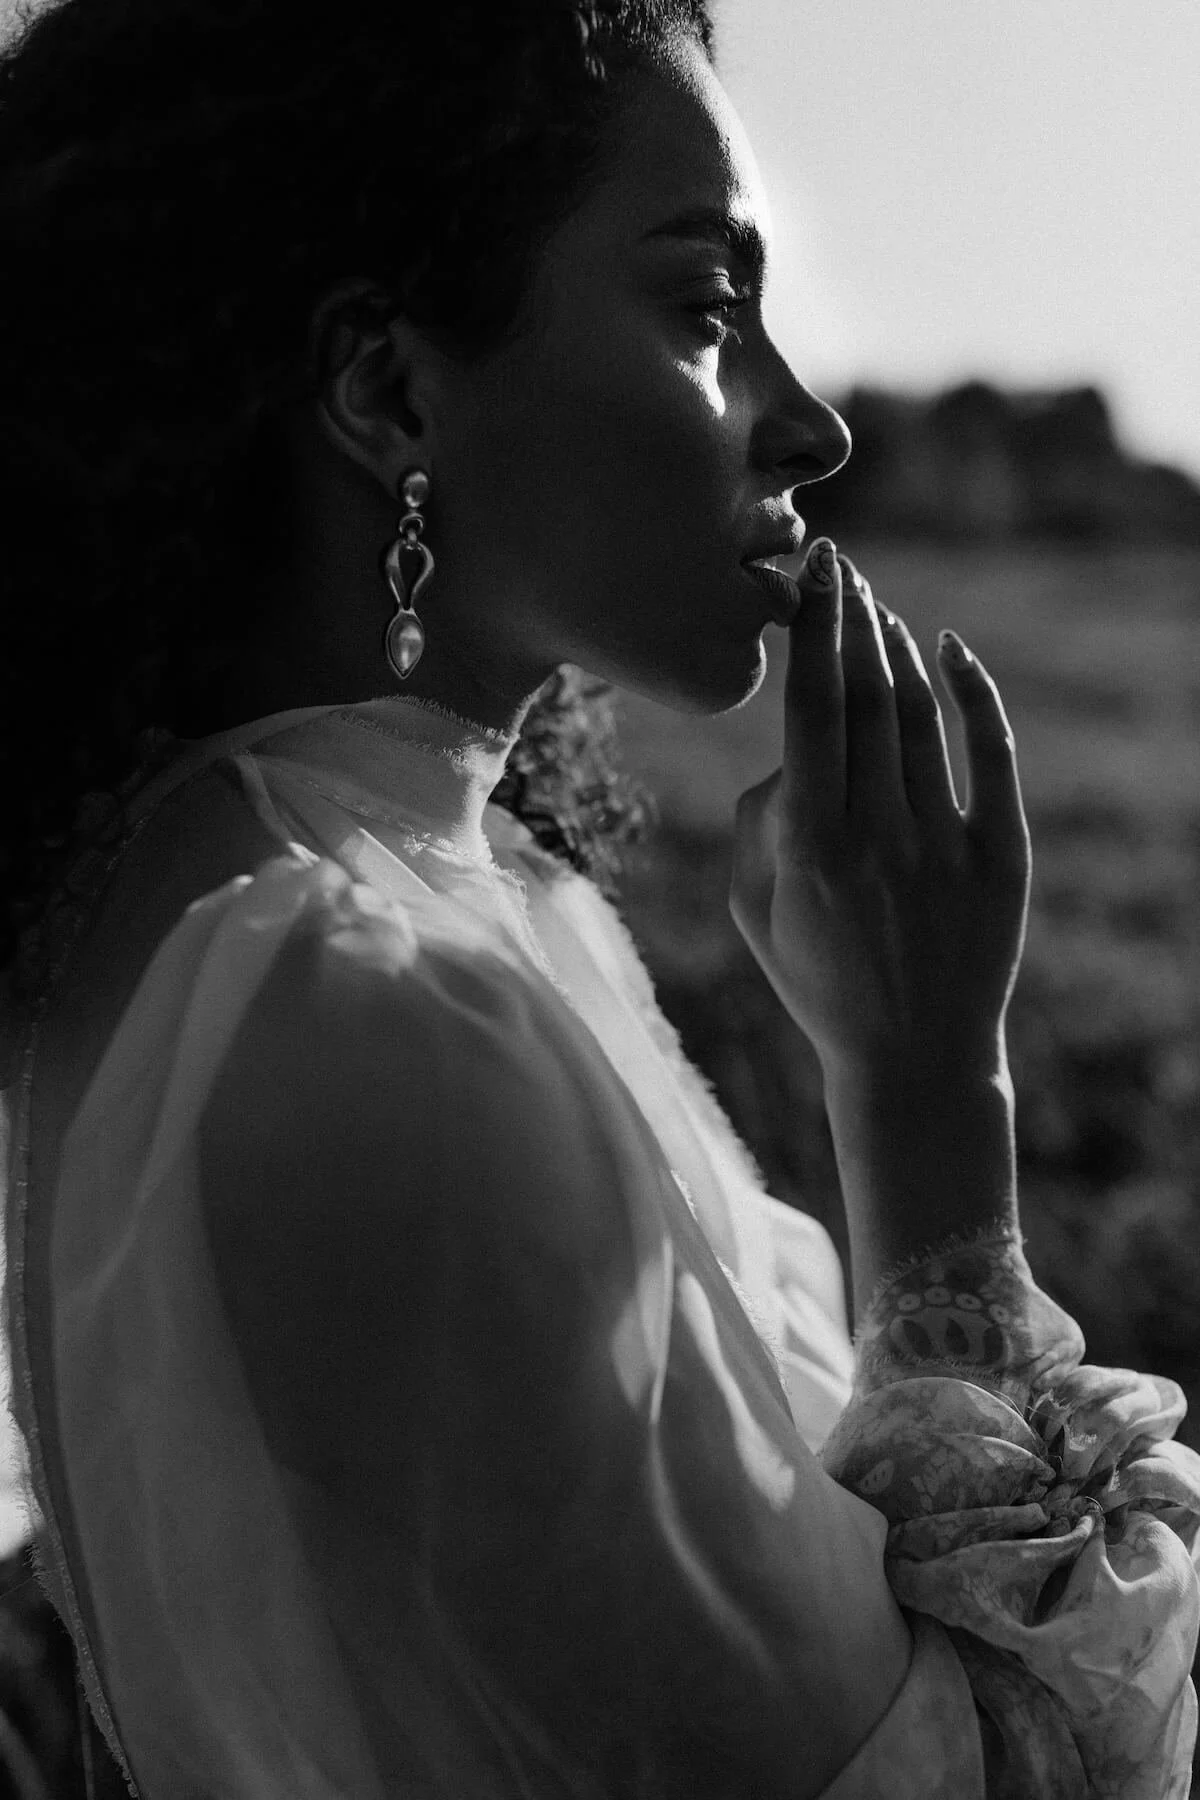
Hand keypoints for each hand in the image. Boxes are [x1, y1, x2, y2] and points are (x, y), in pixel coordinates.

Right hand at [730, 540, 1030, 1086]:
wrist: (913, 1060)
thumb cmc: (819, 980)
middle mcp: (876, 835)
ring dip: (896, 650)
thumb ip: (757, 823)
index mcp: (806, 846)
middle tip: (840, 569)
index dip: (813, 629)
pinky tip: (951, 652)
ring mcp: (944, 844)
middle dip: (849, 619)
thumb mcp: (753, 911)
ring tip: (877, 610)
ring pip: (919, 715)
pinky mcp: (1001, 858)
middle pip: (864, 695)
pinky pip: (989, 755)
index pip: (809, 709)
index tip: (812, 574)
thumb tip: (788, 752)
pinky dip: (973, 694)